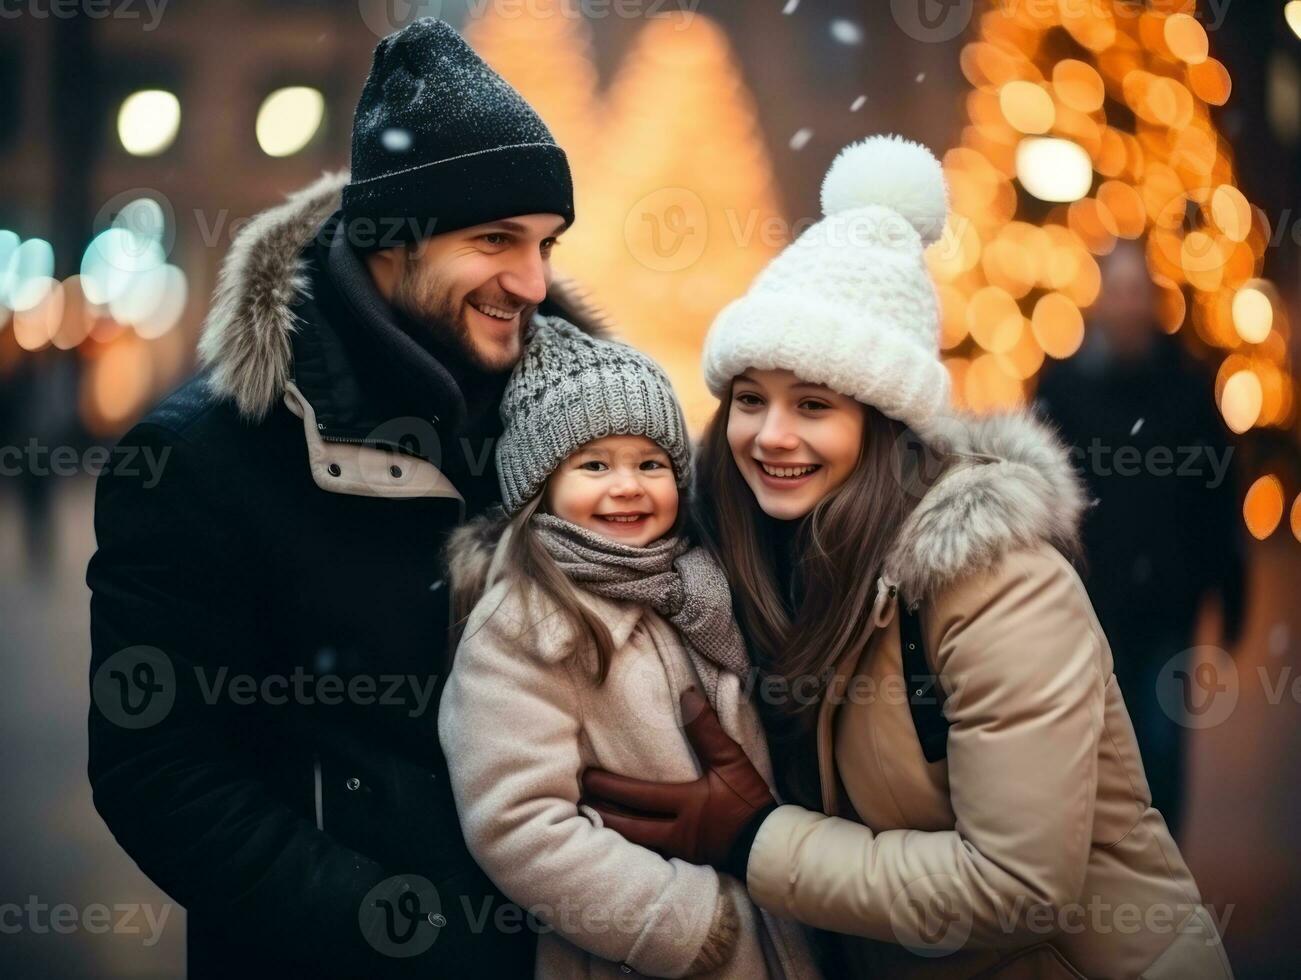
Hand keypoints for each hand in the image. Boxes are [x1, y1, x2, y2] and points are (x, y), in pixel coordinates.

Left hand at [581, 688, 775, 868]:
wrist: (769, 845)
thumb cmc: (750, 802)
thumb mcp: (732, 762)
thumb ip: (708, 730)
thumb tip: (687, 695)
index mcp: (685, 806)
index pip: (638, 796)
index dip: (608, 788)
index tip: (586, 777)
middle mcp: (676, 832)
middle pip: (627, 826)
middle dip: (600, 813)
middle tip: (577, 801)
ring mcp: (680, 851)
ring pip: (634, 845)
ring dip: (611, 832)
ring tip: (590, 820)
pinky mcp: (686, 861)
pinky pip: (650, 856)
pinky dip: (631, 846)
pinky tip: (621, 841)